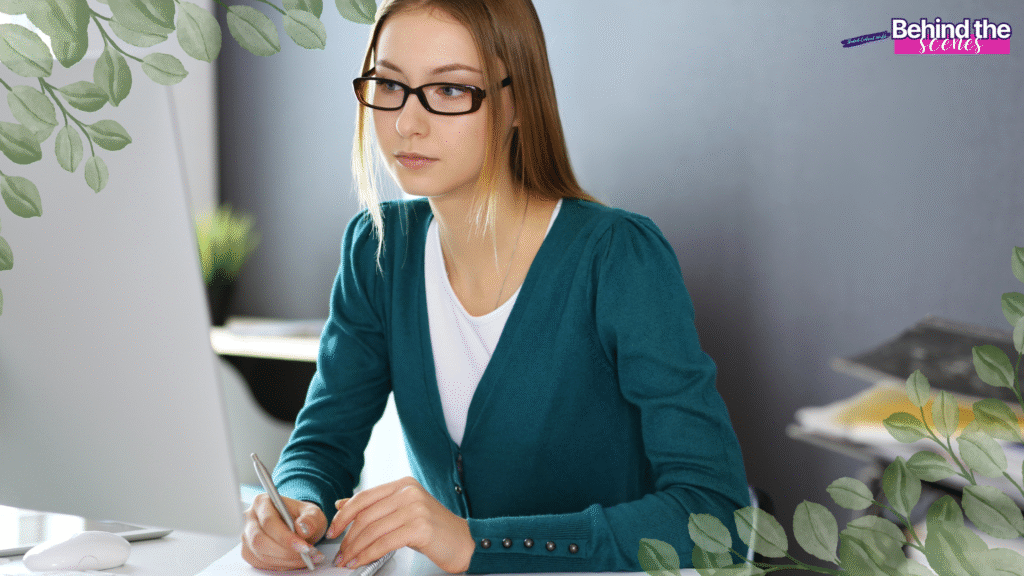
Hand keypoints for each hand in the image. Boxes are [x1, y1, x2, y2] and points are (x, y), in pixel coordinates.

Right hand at [241, 493, 327, 570]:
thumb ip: (310, 518)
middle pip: (260, 541)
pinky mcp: (249, 552)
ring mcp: (247, 537)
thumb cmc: (303, 517)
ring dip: (286, 560)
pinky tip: (295, 561)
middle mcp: (250, 519)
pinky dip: (281, 565)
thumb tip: (303, 527)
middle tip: (307, 554)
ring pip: (261, 555)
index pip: (269, 522)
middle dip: (286, 552)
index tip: (303, 547)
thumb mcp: (313, 513)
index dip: (285, 537)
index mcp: (262, 503)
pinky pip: (262, 564)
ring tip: (307, 558)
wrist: (299, 526)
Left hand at [327, 477, 473, 572]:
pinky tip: (362, 561)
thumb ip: (375, 507)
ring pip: (372, 530)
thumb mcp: (402, 511)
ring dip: (355, 549)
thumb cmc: (434, 529)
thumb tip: (342, 504)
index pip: (364, 497)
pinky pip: (384, 543)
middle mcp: (409, 492)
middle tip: (340, 553)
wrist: (463, 542)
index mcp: (403, 485)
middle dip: (347, 537)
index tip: (333, 530)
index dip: (344, 515)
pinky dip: (368, 554)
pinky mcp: (420, 527)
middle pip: (365, 515)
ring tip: (348, 561)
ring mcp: (415, 508)